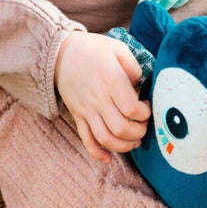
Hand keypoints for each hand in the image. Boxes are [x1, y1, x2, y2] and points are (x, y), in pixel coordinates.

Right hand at [54, 31, 150, 162]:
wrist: (59, 53)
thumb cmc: (92, 49)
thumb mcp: (118, 48)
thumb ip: (133, 67)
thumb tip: (141, 86)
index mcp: (111, 82)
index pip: (132, 109)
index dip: (145, 113)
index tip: (147, 106)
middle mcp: (99, 100)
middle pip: (121, 129)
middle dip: (138, 132)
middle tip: (144, 125)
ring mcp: (86, 110)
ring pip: (106, 139)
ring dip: (124, 146)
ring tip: (134, 141)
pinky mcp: (78, 116)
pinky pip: (87, 140)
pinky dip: (98, 153)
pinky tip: (109, 158)